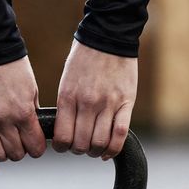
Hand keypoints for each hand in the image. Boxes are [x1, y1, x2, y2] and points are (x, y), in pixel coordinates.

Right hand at [0, 56, 46, 171]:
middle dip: (21, 151)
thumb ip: (32, 115)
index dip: (37, 149)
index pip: (34, 146)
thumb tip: (35, 134)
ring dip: (4, 154)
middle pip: (15, 153)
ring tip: (5, 145)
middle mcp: (3, 119)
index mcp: (23, 112)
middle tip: (20, 143)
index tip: (36, 146)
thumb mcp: (32, 91)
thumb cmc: (14, 69)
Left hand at [53, 40, 137, 159]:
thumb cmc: (85, 58)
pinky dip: (114, 148)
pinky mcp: (126, 102)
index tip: (63, 147)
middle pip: (81, 144)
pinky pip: (120, 134)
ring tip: (94, 149)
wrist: (108, 36)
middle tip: (80, 147)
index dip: (61, 148)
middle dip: (79, 150)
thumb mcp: (66, 80)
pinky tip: (109, 151)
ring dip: (96, 152)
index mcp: (68, 97)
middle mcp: (87, 103)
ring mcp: (108, 104)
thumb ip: (66, 105)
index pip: (62, 136)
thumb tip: (65, 130)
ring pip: (100, 142)